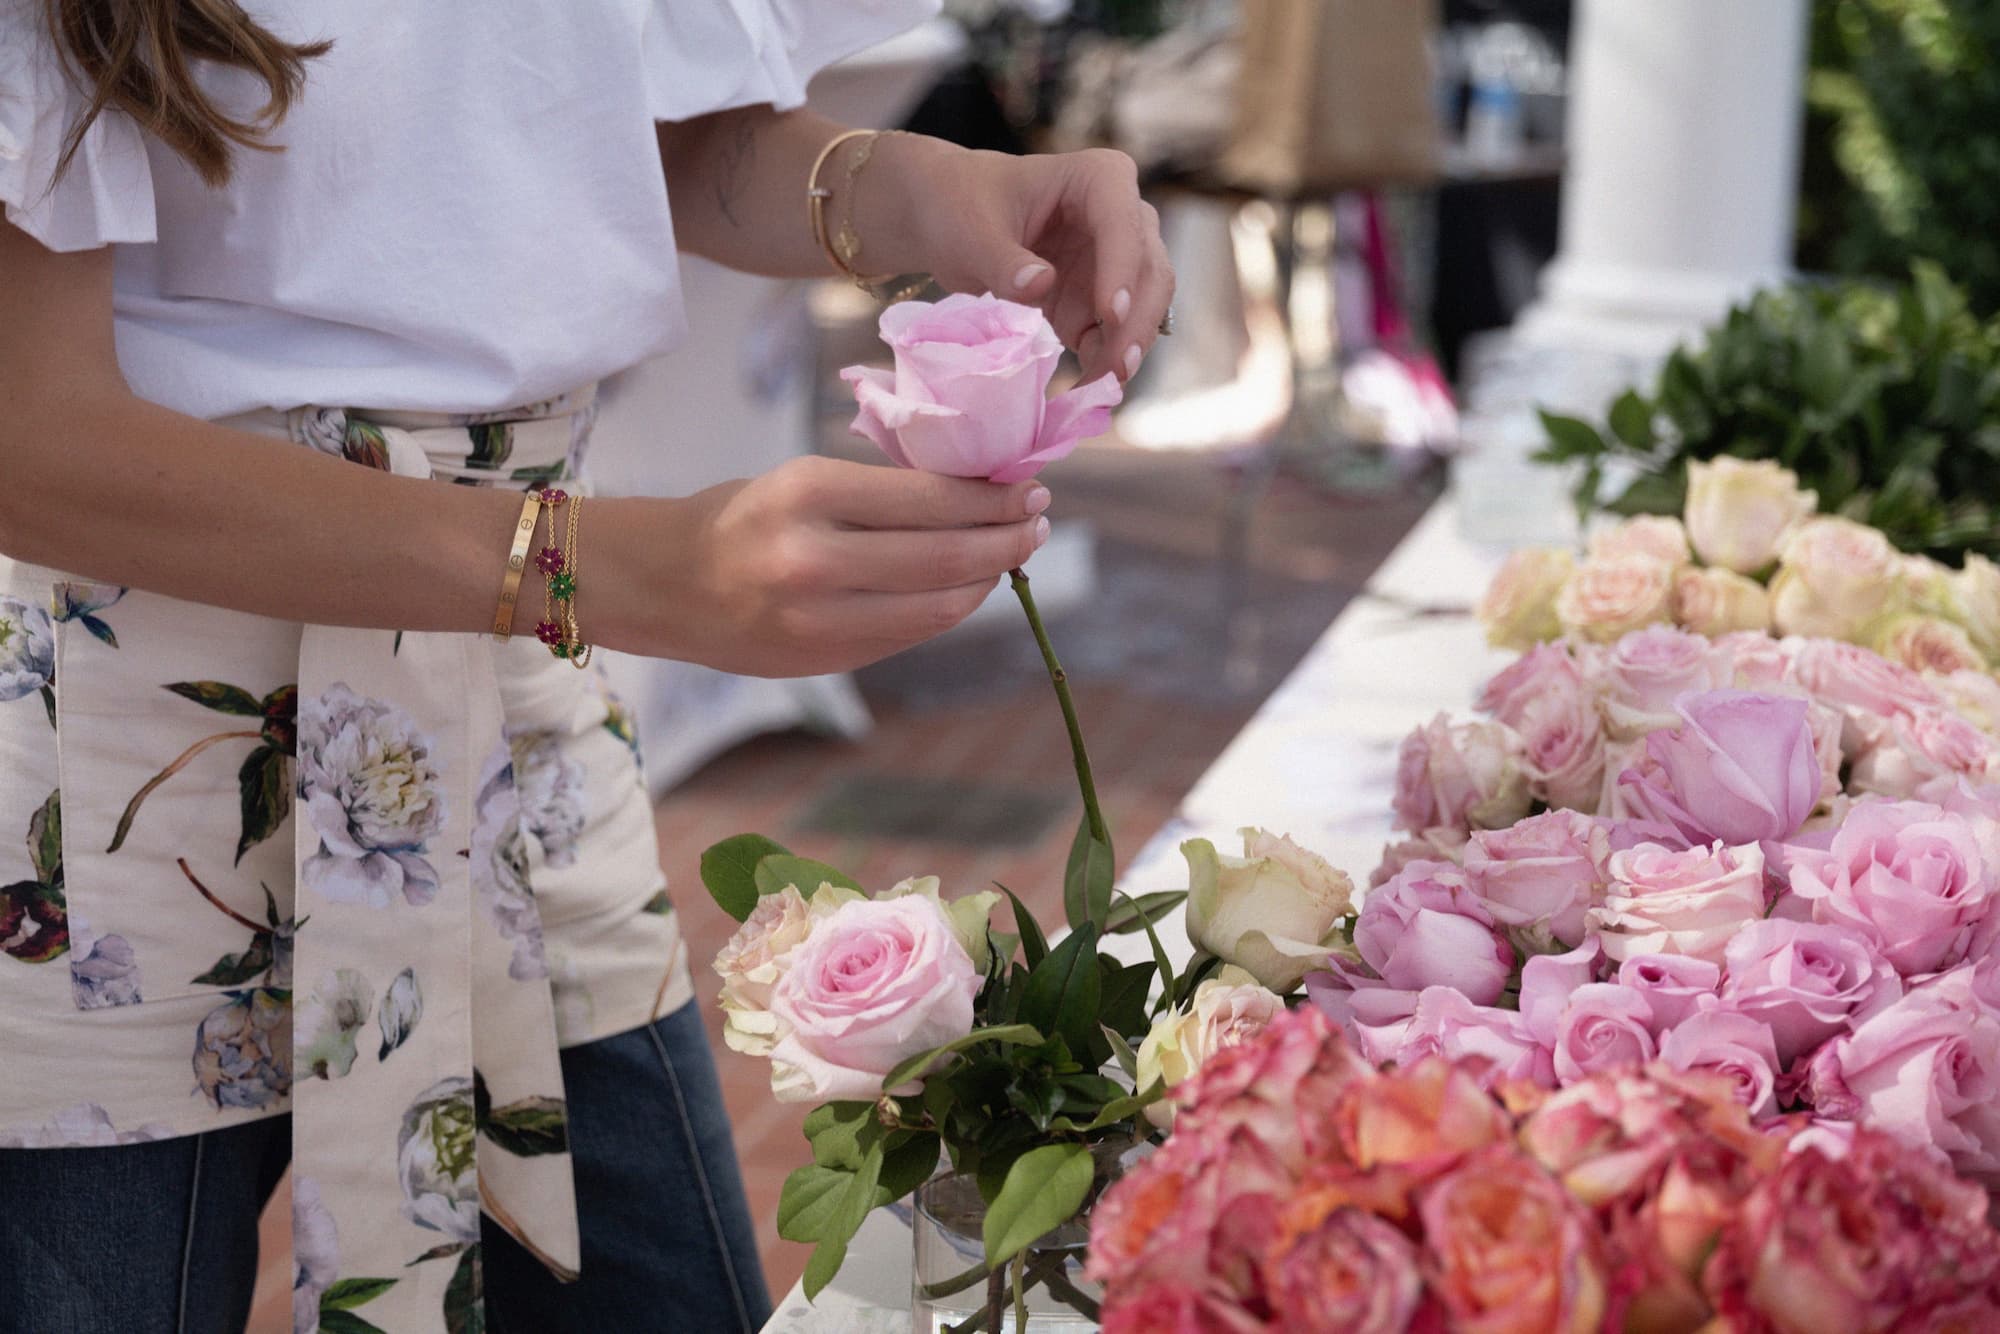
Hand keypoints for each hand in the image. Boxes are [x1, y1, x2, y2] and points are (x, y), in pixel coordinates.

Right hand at [617, 456, 1051, 676]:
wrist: (662, 585)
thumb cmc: (738, 518)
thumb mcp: (798, 479)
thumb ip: (876, 491)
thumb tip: (975, 493)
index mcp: (807, 494)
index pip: (929, 498)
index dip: (991, 498)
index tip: (1027, 486)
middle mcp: (814, 559)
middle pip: (944, 554)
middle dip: (1005, 537)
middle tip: (1037, 521)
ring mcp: (820, 619)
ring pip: (937, 605)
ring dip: (988, 578)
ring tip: (1014, 552)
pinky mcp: (825, 660)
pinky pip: (910, 634)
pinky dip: (949, 607)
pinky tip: (969, 586)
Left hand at [875, 141, 1174, 385]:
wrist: (950, 220)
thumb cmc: (961, 207)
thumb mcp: (971, 232)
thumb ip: (1003, 260)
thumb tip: (1040, 285)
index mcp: (1099, 178)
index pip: (1123, 221)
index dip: (1122, 268)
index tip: (1110, 313)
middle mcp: (1122, 216)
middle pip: (1148, 269)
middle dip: (1135, 321)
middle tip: (1116, 367)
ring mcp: (1117, 259)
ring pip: (1144, 305)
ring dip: (1126, 346)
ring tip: (1102, 385)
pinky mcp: (1102, 297)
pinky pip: (1117, 332)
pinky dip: (1106, 358)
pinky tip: (1087, 387)